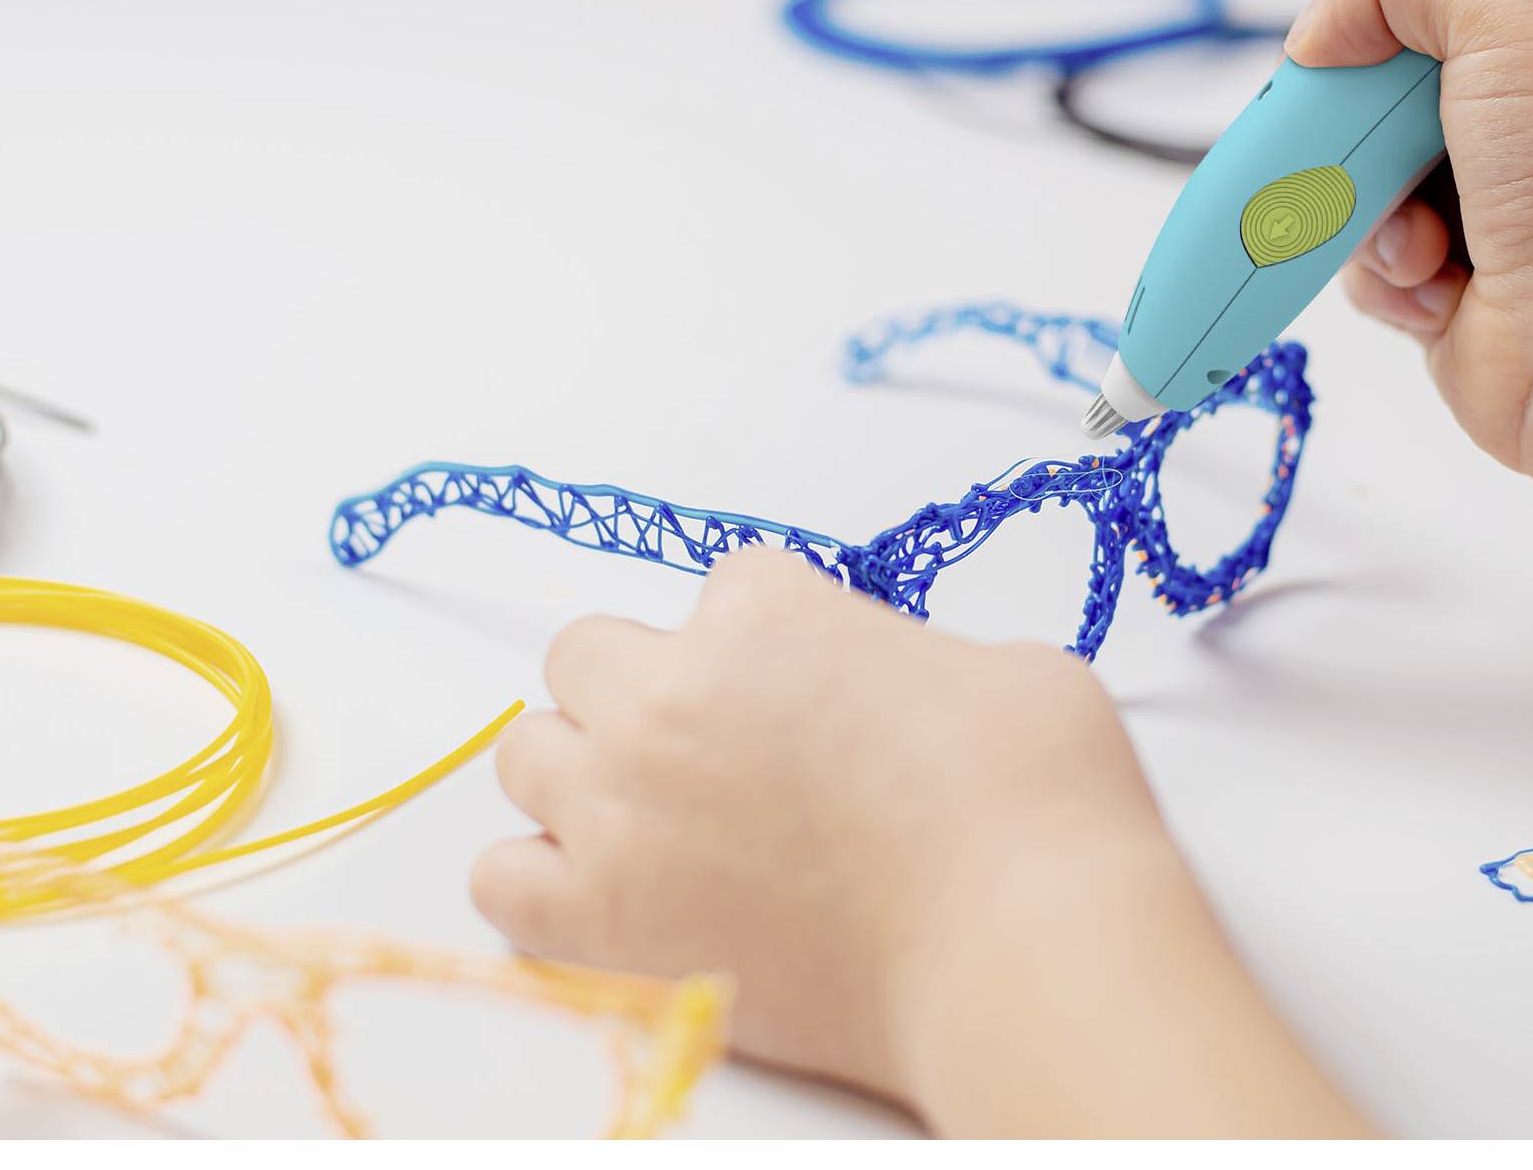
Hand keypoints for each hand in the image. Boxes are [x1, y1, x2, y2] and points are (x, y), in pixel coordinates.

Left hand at [466, 548, 1173, 1104]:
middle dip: (645, 690)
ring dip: (583, 775)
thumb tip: (894, 691)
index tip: (806, 692)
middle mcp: (668, 694)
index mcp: (761, 611)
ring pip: (525, 755)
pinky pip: (500, 880)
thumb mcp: (998, 667)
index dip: (768, 639)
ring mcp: (622, 809)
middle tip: (721, 754)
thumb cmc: (1032, 803)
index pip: (722, 588)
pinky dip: (541, 881)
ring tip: (660, 824)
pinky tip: (612, 894)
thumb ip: (907, 654)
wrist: (1019, 944)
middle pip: (588, 656)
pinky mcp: (605, 922)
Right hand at [1294, 0, 1532, 491]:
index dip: (1383, 3)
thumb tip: (1319, 29)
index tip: (1371, 34)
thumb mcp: (1511, 11)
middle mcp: (1509, 112)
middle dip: (1358, 122)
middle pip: (1366, 82)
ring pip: (1349, 176)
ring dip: (1370, 211)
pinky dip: (1383, 276)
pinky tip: (1440, 288)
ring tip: (1432, 241)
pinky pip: (1355, 260)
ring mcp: (1473, 199)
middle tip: (1384, 144)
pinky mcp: (1439, 279)